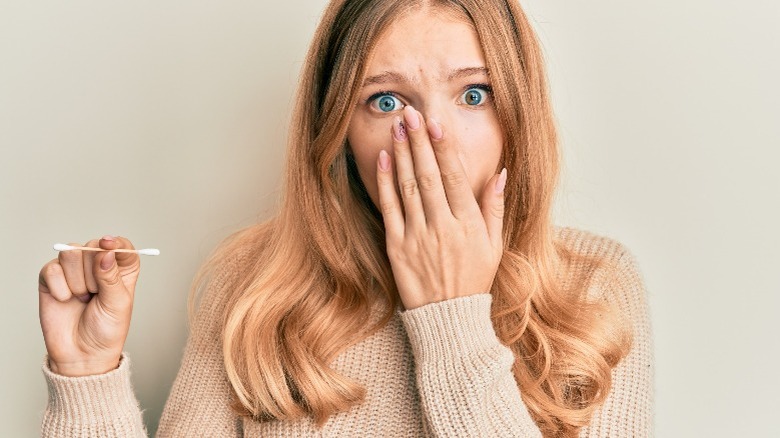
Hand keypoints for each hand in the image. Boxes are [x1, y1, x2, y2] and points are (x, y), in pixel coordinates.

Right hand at [38, 236, 139, 375]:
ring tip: (82, 298)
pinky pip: (51, 268)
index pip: (120, 245)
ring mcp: (73, 271)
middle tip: (95, 294)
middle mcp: (97, 265)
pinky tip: (65, 300)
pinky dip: (59, 286)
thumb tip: (106, 252)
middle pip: (93, 245)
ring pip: (71, 253)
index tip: (108, 245)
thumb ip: (111, 276)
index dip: (114, 242)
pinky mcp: (51, 278)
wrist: (81, 354)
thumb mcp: (117, 303)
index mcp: (121, 269)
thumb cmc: (106, 330)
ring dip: (77, 281)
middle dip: (93, 272)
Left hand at [376, 106, 506, 309]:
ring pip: (408, 187)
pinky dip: (386, 183)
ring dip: (402, 155)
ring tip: (397, 128)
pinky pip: (390, 209)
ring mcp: (417, 236)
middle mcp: (442, 226)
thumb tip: (500, 173)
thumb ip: (494, 207)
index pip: (454, 177)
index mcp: (468, 224)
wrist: (448, 318)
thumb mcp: (494, 245)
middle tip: (412, 113)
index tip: (436, 123)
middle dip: (420, 142)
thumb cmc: (474, 280)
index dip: (444, 148)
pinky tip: (384, 160)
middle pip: (429, 176)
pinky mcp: (397, 247)